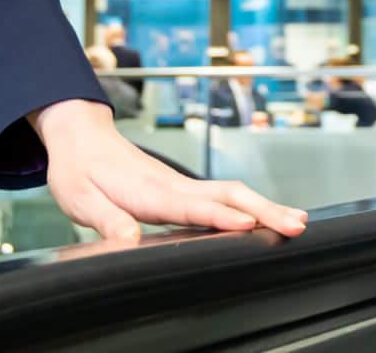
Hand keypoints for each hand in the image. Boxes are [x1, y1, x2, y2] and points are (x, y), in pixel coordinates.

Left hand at [29, 99, 307, 245]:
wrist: (81, 136)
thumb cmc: (78, 168)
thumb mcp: (79, 197)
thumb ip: (106, 218)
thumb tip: (129, 239)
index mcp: (147, 191)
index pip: (189, 205)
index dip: (218, 216)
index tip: (247, 224)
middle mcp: (171, 185)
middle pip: (226, 196)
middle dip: (263, 210)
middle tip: (296, 225)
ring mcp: (180, 184)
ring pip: (231, 193)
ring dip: (265, 206)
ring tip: (297, 221)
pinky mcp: (182, 187)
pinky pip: (222, 195)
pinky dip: (251, 204)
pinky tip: (267, 216)